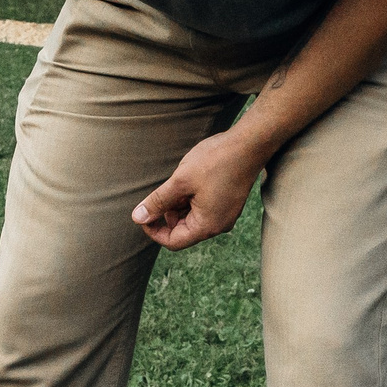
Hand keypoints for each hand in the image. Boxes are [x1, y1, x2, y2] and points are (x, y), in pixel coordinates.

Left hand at [132, 132, 265, 249]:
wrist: (249, 144)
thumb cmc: (215, 161)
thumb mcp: (180, 181)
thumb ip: (158, 202)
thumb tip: (137, 218)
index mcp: (207, 226)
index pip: (173, 242)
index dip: (154, 230)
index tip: (143, 213)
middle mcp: (218, 226)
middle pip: (182, 230)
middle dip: (168, 213)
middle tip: (166, 189)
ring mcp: (225, 215)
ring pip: (192, 218)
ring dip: (179, 203)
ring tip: (182, 180)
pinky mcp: (228, 204)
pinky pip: (203, 209)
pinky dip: (192, 198)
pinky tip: (192, 178)